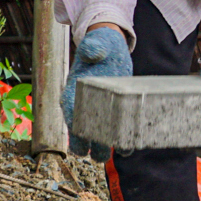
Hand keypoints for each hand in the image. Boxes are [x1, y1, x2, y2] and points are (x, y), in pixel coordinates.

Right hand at [63, 24, 131, 157]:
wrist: (109, 45)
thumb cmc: (100, 45)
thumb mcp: (97, 44)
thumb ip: (92, 48)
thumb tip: (91, 52)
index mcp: (72, 94)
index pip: (71, 119)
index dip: (77, 135)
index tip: (85, 147)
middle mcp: (80, 106)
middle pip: (81, 134)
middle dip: (90, 147)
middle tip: (102, 156)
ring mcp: (94, 110)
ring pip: (95, 137)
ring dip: (105, 148)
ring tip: (121, 151)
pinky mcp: (108, 110)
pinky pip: (110, 130)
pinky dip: (119, 141)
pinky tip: (129, 147)